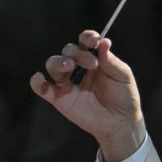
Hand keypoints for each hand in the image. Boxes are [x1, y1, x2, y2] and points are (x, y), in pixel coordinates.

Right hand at [30, 30, 145, 161]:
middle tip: (92, 64)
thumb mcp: (123, 76)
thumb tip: (104, 41)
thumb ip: (111, 60)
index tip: (94, 41)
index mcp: (94, 58)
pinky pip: (43, 89)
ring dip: (59, 62)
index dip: (87, 38)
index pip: (85, 42)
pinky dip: (37, 83)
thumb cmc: (124, 96)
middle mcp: (79, 67)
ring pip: (53, 64)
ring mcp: (68, 83)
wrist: (121, 122)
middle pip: (69, 51)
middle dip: (78, 54)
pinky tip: (38, 78)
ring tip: (69, 66)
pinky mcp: (60, 99)